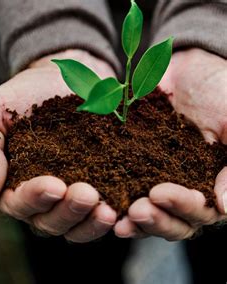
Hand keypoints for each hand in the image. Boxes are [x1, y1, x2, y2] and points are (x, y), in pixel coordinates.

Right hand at [0, 49, 117, 241]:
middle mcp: (36, 201)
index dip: (34, 198)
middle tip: (87, 194)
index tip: (54, 184)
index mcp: (7, 186)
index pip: (16, 203)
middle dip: (66, 211)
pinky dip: (109, 218)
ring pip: (74, 227)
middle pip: (47, 222)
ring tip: (107, 210)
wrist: (57, 79)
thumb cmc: (16, 98)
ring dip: (89, 222)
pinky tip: (122, 210)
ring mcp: (66, 200)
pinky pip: (98, 216)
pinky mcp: (95, 191)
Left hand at [114, 49, 226, 240]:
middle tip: (137, 209)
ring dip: (136, 221)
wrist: (186, 68)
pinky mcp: (133, 173)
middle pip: (175, 222)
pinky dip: (115, 203)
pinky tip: (103, 206)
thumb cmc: (221, 91)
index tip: (160, 192)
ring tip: (119, 220)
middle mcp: (188, 193)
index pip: (203, 211)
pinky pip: (125, 194)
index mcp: (215, 185)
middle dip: (156, 219)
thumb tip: (224, 208)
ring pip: (150, 216)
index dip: (184, 207)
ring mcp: (160, 184)